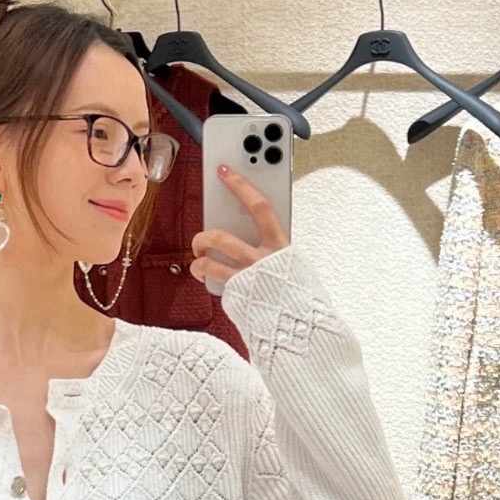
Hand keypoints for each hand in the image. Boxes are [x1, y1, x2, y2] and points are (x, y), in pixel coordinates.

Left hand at [190, 163, 290, 286]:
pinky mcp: (236, 295)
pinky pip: (212, 279)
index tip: (223, 171)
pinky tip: (204, 276)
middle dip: (205, 236)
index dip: (239, 186)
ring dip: (199, 257)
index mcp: (281, 246)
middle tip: (202, 237)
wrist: (300, 328)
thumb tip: (254, 232)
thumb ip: (274, 248)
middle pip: (221, 237)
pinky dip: (205, 275)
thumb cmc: (298, 294)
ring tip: (198, 258)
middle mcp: (261, 260)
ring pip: (209, 260)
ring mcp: (246, 278)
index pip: (259, 206)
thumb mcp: (293, 263)